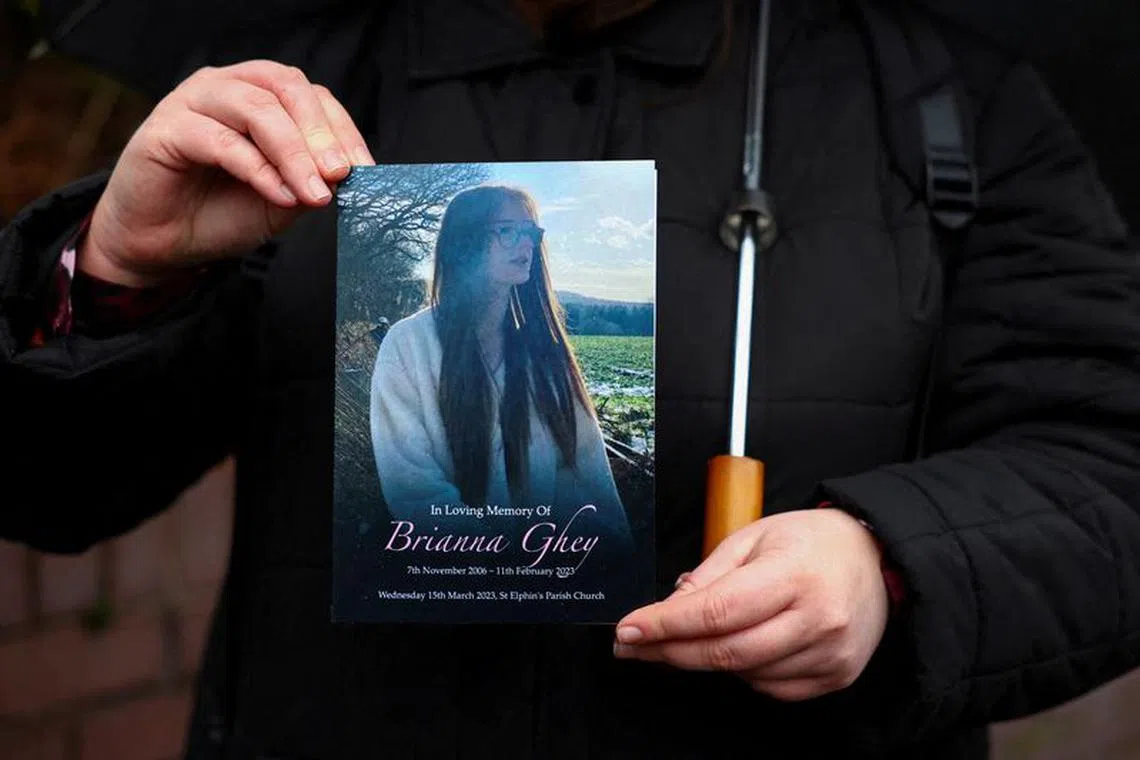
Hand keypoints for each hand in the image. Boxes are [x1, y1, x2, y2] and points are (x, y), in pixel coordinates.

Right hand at [81, 60, 374, 286]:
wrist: (163, 245)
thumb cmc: (220, 214)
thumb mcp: (282, 201)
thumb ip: (310, 180)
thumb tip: (345, 172)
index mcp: (260, 97)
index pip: (311, 96)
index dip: (341, 129)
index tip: (363, 170)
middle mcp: (228, 88)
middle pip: (285, 88)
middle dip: (320, 132)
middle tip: (340, 173)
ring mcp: (194, 102)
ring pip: (256, 108)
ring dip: (293, 152)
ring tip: (314, 191)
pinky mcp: (167, 128)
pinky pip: (221, 140)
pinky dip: (258, 168)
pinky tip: (278, 193)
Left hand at [613, 508, 889, 701]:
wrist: (876, 557)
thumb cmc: (811, 540)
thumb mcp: (754, 536)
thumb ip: (711, 573)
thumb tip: (670, 606)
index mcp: (793, 574)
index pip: (716, 610)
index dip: (666, 625)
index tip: (628, 632)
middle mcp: (816, 618)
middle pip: (726, 652)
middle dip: (671, 651)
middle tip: (635, 647)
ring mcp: (830, 653)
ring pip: (745, 674)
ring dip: (708, 659)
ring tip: (695, 636)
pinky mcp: (836, 675)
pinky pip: (771, 688)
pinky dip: (746, 672)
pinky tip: (743, 645)